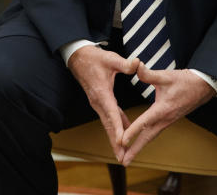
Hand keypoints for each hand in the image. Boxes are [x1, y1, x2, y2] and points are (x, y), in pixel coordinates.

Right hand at [67, 45, 139, 161]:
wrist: (78, 57)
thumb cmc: (95, 57)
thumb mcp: (111, 58)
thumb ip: (125, 64)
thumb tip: (138, 64)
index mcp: (102, 93)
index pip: (112, 113)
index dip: (118, 128)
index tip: (123, 141)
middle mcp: (98, 102)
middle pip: (108, 125)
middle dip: (115, 143)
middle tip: (122, 159)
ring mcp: (98, 103)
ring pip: (108, 124)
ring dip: (115, 139)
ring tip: (122, 154)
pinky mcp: (99, 102)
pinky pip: (109, 118)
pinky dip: (116, 128)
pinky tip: (125, 135)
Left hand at [119, 66, 215, 164]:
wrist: (203, 87)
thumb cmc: (184, 81)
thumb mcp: (166, 76)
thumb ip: (148, 74)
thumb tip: (135, 66)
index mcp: (163, 109)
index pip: (145, 122)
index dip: (133, 131)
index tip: (122, 141)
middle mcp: (165, 119)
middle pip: (147, 137)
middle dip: (135, 150)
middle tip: (123, 162)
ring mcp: (167, 121)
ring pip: (151, 136)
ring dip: (139, 147)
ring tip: (127, 157)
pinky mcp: (168, 120)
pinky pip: (154, 132)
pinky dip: (145, 139)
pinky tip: (138, 143)